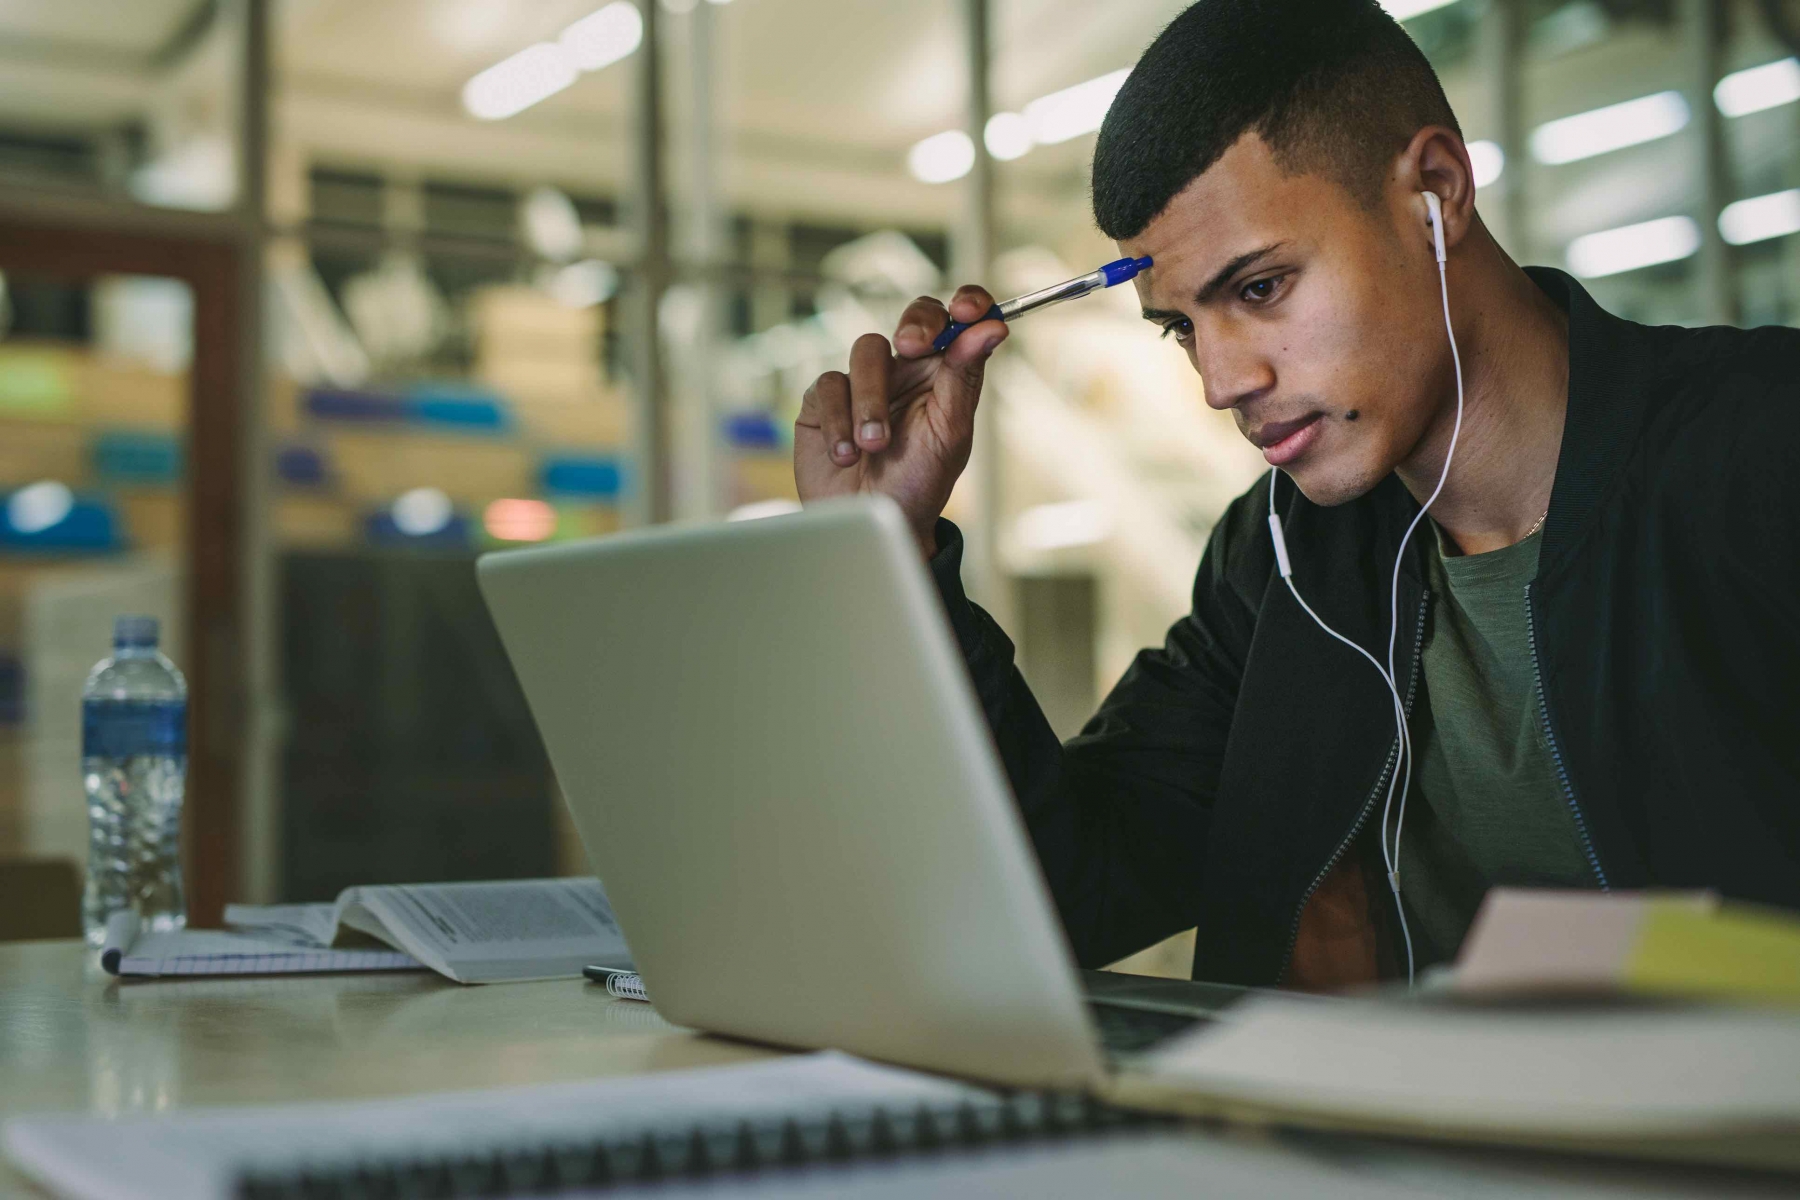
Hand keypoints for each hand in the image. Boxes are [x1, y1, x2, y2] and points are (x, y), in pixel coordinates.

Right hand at [794, 286, 1007, 556]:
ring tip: (875, 445)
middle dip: (915, 326)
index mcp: (945, 372)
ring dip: (872, 399)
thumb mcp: (950, 432)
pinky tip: (846, 455)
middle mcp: (906, 370)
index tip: (966, 309)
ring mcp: (863, 381)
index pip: (959, 319)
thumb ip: (964, 376)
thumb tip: (992, 327)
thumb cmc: (918, 482)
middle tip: (911, 347)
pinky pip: (830, 384)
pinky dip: (840, 420)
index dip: (966, 302)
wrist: (872, 523)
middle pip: (914, 317)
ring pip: (867, 350)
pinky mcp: (825, 400)